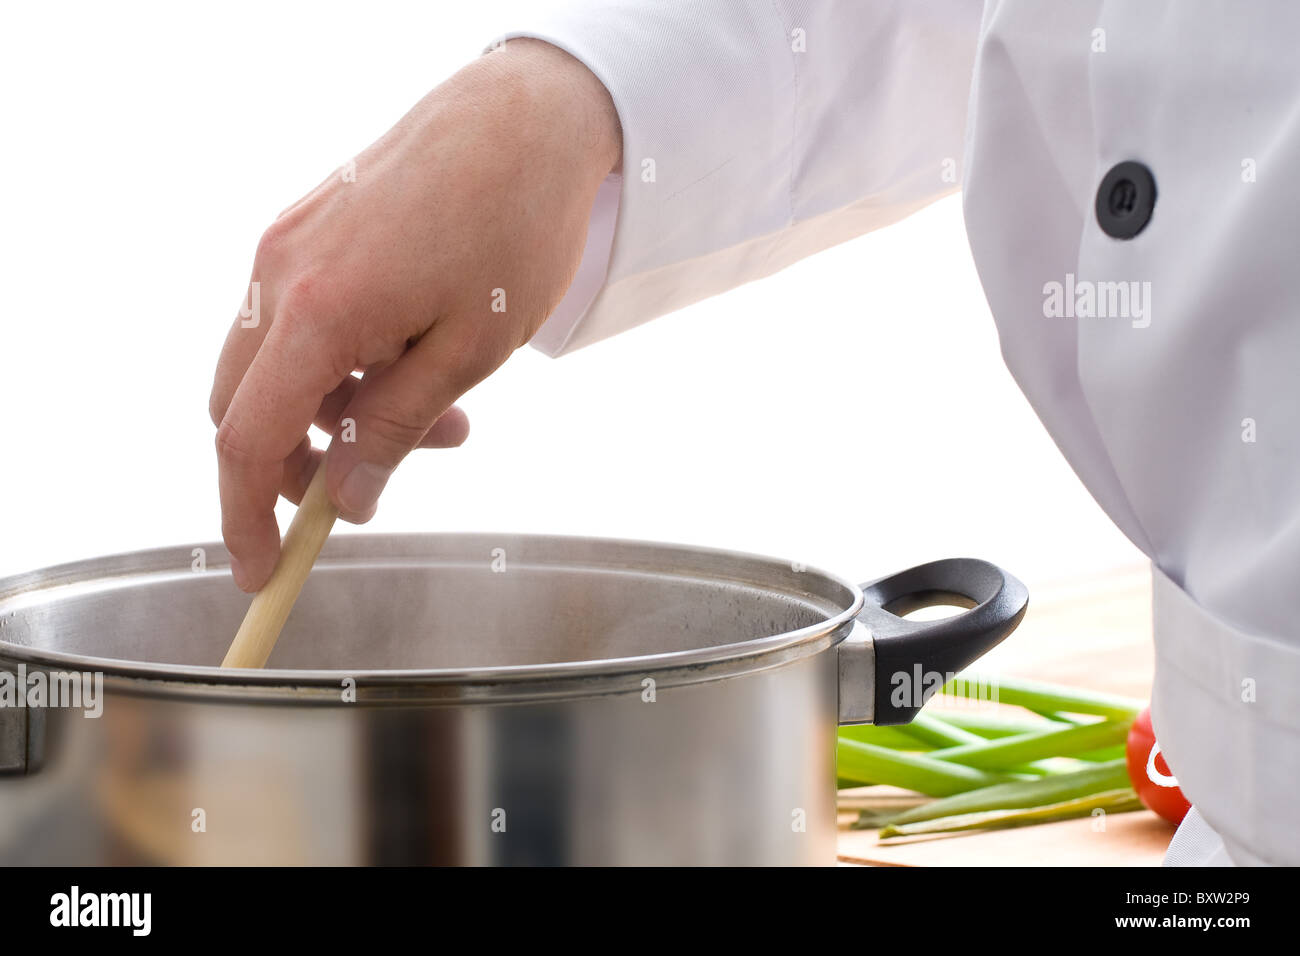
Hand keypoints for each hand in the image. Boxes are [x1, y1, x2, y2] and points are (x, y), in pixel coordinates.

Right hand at [209, 39, 621, 590]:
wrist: (523, 117)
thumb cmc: (512, 227)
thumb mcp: (467, 351)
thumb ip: (395, 430)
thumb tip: (346, 504)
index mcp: (317, 312)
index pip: (247, 441)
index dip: (244, 517)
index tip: (260, 570)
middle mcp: (279, 274)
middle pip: (244, 406)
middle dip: (300, 465)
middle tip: (379, 480)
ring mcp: (286, 243)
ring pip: (277, 365)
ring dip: (338, 412)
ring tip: (443, 419)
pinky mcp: (306, 227)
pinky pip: (296, 320)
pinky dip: (340, 363)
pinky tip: (415, 362)